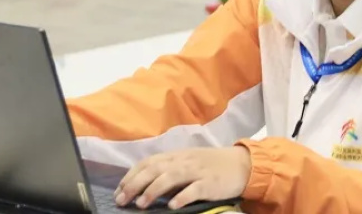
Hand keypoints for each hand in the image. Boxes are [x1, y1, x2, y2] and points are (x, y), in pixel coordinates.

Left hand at [115, 146, 250, 209]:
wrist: (242, 164)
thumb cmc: (212, 166)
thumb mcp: (188, 163)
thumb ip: (169, 171)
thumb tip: (145, 185)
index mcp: (177, 156)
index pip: (148, 162)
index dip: (131, 175)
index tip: (119, 190)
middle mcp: (184, 161)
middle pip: (155, 169)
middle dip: (135, 184)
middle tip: (122, 200)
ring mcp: (197, 171)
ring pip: (171, 177)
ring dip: (153, 190)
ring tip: (141, 203)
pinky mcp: (210, 183)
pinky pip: (194, 189)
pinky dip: (182, 196)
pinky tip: (172, 206)